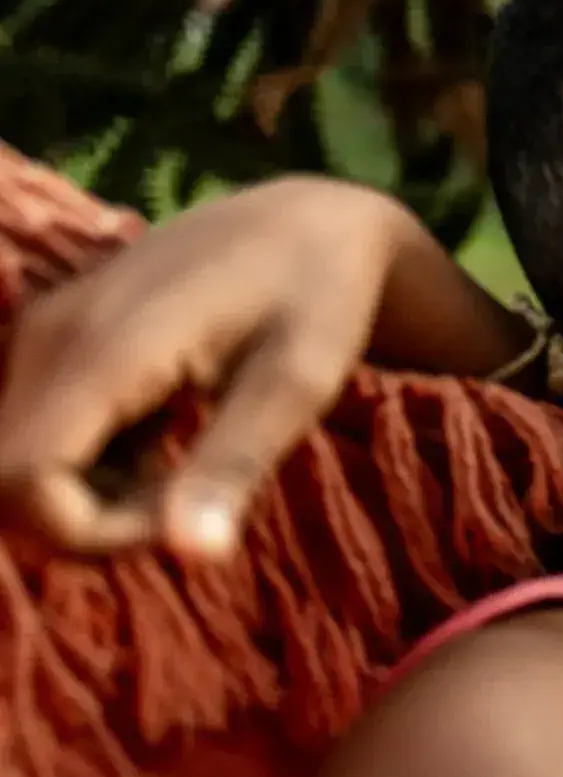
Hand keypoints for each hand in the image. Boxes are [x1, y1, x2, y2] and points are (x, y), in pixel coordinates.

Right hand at [0, 178, 415, 557]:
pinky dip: (90, 469)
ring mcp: (44, 337)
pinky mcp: (52, 344)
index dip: (90, 532)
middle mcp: (50, 339)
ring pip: (18, 464)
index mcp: (105, 349)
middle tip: (188, 503)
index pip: (22, 480)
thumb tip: (194, 557)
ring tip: (185, 474)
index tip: (182, 517)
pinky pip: (38, 436)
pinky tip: (161, 448)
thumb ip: (236, 464)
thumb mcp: (300, 382)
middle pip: (8, 482)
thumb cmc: (318, 295)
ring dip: (91, 499)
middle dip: (88, 525)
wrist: (306, 219)